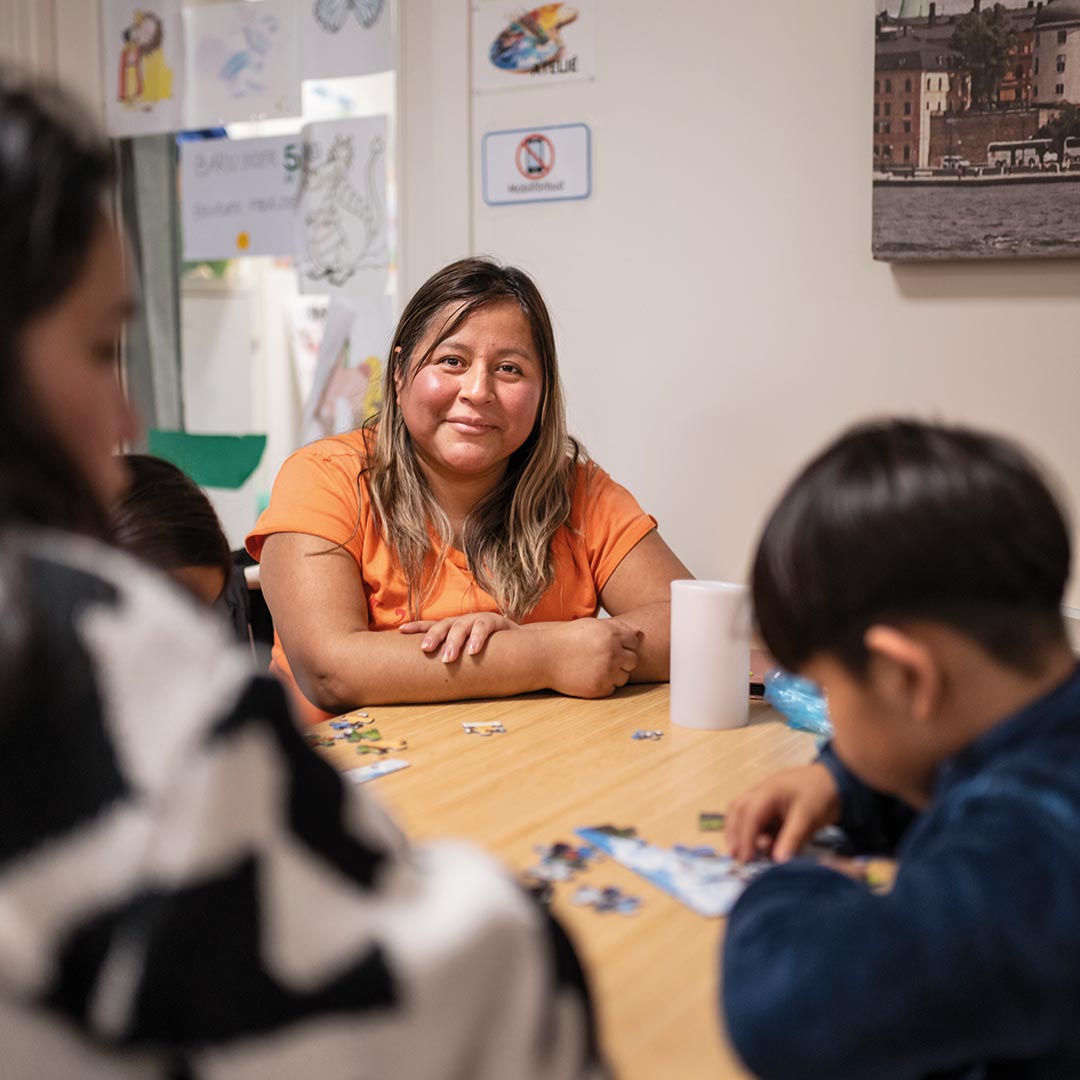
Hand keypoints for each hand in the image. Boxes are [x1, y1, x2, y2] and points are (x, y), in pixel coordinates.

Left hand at [400, 612, 518, 662]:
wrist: (524, 646)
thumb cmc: (492, 654)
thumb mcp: (469, 656)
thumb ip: (454, 660)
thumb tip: (428, 680)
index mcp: (455, 628)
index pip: (432, 625)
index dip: (417, 627)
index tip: (401, 631)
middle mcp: (464, 621)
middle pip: (444, 625)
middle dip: (434, 636)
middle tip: (425, 650)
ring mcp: (479, 619)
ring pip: (462, 626)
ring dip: (455, 641)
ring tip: (448, 658)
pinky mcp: (497, 621)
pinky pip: (485, 627)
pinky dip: (478, 638)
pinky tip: (473, 650)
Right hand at [544, 618, 641, 697]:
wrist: (543, 657)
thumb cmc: (566, 639)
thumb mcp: (591, 626)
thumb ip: (617, 628)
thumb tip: (639, 632)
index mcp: (611, 634)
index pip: (634, 641)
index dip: (623, 645)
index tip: (609, 647)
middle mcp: (612, 652)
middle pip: (632, 661)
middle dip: (621, 661)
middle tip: (602, 660)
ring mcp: (607, 671)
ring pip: (624, 676)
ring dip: (613, 674)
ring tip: (593, 668)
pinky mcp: (599, 687)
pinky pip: (611, 688)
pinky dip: (603, 685)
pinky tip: (588, 676)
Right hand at [726, 764, 840, 863]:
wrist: (839, 781)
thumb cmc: (822, 794)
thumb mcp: (809, 817)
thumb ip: (792, 838)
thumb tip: (779, 862)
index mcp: (768, 791)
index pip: (750, 815)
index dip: (745, 838)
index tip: (746, 859)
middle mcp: (761, 793)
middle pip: (737, 811)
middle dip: (734, 834)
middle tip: (735, 856)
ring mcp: (766, 799)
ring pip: (743, 814)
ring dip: (741, 833)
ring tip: (745, 853)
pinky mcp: (773, 807)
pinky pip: (758, 820)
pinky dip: (756, 834)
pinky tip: (764, 848)